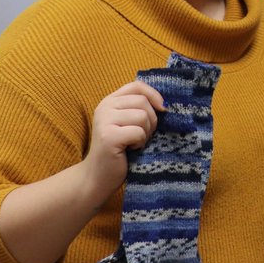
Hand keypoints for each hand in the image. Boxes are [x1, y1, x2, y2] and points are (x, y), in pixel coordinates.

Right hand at [82, 80, 163, 201]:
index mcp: (109, 101)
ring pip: (143, 116)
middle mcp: (104, 107)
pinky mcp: (108, 137)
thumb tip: (166, 102)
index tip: (162, 109)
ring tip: (135, 142)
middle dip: (151, 120)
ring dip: (146, 132)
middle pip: (143, 102)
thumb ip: (139, 108)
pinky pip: (139, 132)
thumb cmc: (120, 150)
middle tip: (143, 135)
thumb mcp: (129, 123)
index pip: (137, 86)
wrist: (98, 176)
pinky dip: (140, 143)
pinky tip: (130, 150)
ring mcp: (104, 121)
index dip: (154, 95)